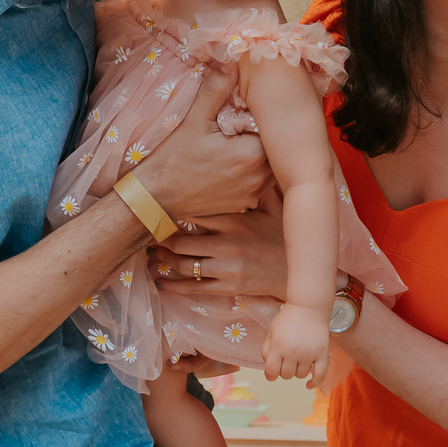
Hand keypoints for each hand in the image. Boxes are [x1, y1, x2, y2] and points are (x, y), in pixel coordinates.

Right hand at [136, 65, 270, 222]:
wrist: (157, 197)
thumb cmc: (174, 159)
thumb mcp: (195, 120)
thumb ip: (216, 90)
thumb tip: (231, 62)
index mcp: (252, 154)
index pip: (274, 129)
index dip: (263, 117)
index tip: (247, 113)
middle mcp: (259, 178)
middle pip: (276, 149)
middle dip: (264, 135)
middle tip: (243, 127)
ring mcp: (253, 194)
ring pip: (271, 168)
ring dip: (262, 155)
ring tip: (239, 144)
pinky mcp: (245, 205)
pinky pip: (260, 184)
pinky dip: (253, 173)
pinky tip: (233, 165)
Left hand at [151, 183, 288, 297]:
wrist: (300, 273)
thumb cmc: (286, 237)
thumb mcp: (277, 207)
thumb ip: (261, 186)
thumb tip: (254, 157)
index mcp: (236, 222)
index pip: (196, 212)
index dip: (174, 208)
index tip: (159, 204)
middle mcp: (227, 244)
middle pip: (182, 242)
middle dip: (161, 238)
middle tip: (147, 232)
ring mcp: (226, 268)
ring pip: (184, 265)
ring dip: (163, 261)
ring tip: (151, 255)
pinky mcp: (228, 288)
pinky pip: (194, 288)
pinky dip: (174, 286)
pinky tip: (160, 283)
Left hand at [260, 303, 330, 382]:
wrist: (309, 307)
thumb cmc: (288, 319)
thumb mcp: (271, 331)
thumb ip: (266, 349)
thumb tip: (269, 367)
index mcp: (278, 347)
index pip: (271, 372)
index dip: (270, 375)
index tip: (272, 374)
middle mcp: (293, 353)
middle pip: (286, 375)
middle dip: (284, 371)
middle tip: (286, 361)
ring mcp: (309, 354)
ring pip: (301, 375)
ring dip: (297, 371)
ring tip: (297, 361)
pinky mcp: (322, 354)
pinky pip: (320, 375)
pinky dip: (315, 383)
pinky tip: (309, 384)